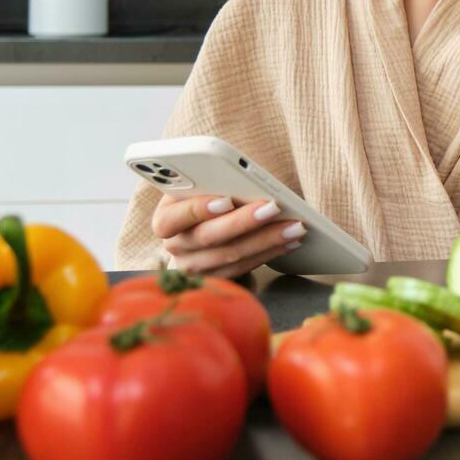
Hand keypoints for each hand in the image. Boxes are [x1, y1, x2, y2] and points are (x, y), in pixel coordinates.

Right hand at [152, 192, 306, 279]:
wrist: (203, 226)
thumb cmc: (205, 197)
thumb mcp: (199, 187)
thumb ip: (209, 184)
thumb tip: (240, 179)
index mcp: (164, 219)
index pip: (173, 218)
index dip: (199, 209)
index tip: (227, 199)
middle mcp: (175, 247)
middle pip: (209, 237)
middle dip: (245, 221)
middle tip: (273, 207)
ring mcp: (194, 268)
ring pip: (232, 255)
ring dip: (267, 240)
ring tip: (294, 225)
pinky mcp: (216, 280)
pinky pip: (245, 268)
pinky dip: (270, 253)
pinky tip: (290, 241)